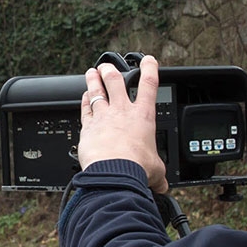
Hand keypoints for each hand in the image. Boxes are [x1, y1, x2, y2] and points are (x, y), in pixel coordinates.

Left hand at [78, 55, 168, 192]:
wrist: (114, 172)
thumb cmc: (136, 168)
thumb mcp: (156, 170)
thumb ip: (159, 174)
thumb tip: (163, 185)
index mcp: (144, 117)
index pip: (149, 85)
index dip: (150, 69)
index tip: (148, 60)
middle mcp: (123, 112)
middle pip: (116, 82)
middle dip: (112, 71)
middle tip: (108, 66)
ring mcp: (104, 117)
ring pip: (97, 91)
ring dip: (94, 80)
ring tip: (92, 72)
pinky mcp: (88, 127)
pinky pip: (85, 109)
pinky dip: (84, 101)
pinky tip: (83, 97)